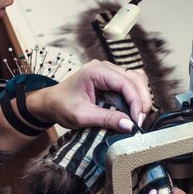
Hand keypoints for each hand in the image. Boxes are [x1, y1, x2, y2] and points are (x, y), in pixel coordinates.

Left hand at [26, 60, 151, 131]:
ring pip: (136, 81)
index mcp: (96, 71)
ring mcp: (109, 73)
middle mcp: (105, 68)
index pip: (125, 82)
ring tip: (137, 118)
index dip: (136, 102)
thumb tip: (130, 126)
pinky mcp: (111, 81)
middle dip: (142, 100)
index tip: (137, 121)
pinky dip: (135, 99)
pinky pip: (130, 87)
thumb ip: (106, 120)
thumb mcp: (82, 116)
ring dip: (141, 99)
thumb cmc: (61, 106)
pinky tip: (132, 113)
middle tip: (140, 121)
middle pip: (136, 78)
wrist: (50, 103)